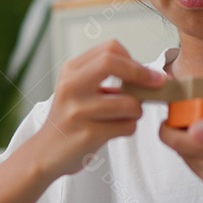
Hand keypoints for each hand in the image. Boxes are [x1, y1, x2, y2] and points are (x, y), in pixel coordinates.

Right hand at [33, 40, 166, 178]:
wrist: (45, 153)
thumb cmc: (70, 119)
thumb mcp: (78, 89)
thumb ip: (105, 76)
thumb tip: (149, 74)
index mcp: (71, 70)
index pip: (110, 49)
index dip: (134, 60)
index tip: (147, 73)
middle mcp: (71, 86)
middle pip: (112, 62)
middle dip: (143, 74)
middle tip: (157, 84)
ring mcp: (78, 110)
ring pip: (128, 102)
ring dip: (137, 111)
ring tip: (127, 116)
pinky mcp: (87, 134)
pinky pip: (126, 126)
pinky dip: (128, 128)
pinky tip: (116, 130)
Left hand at [158, 105, 202, 199]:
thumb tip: (191, 130)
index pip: (174, 141)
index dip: (167, 126)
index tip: (173, 114)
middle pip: (179, 150)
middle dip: (179, 133)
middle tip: (193, 117)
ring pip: (188, 159)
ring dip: (190, 145)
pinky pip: (199, 168)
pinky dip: (201, 155)